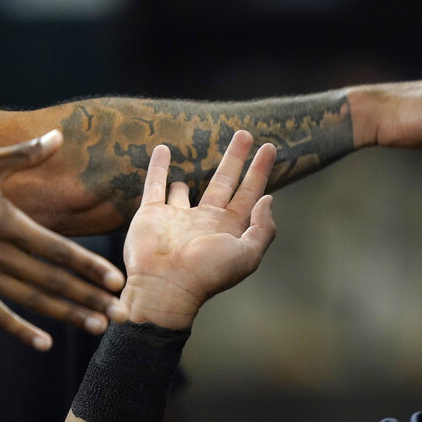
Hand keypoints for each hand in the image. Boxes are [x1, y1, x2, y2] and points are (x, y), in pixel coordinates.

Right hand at [0, 130, 127, 350]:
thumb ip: (23, 155)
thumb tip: (58, 135)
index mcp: (5, 222)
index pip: (56, 249)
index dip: (88, 265)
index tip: (117, 281)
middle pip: (51, 279)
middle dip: (88, 297)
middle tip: (122, 314)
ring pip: (30, 299)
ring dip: (65, 315)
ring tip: (98, 327)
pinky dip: (19, 329)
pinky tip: (46, 344)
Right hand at [122, 130, 276, 328]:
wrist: (165, 288)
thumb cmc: (208, 274)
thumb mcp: (247, 254)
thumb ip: (262, 228)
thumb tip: (268, 199)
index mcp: (231, 229)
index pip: (250, 193)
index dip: (260, 171)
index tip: (270, 147)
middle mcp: (206, 220)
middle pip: (226, 182)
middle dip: (237, 158)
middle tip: (246, 133)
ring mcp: (179, 217)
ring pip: (189, 185)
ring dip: (198, 169)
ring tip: (203, 148)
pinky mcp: (152, 214)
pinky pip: (155, 185)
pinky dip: (158, 167)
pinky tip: (163, 150)